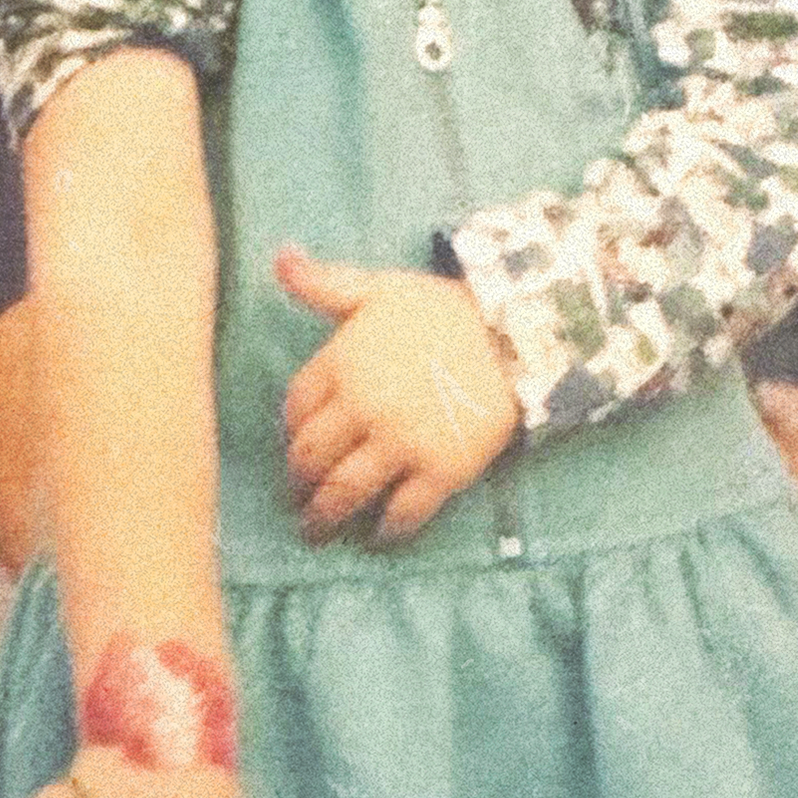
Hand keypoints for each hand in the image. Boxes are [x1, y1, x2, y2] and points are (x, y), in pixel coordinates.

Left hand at [276, 247, 521, 543]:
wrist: (517, 334)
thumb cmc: (443, 309)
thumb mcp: (379, 288)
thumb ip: (324, 283)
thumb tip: (280, 258)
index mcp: (342, 363)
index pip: (296, 408)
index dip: (290, 431)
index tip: (295, 445)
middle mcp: (364, 407)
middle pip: (312, 457)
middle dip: (297, 483)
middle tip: (296, 500)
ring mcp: (402, 442)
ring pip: (346, 491)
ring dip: (325, 517)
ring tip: (317, 532)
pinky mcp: (442, 469)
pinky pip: (404, 512)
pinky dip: (387, 532)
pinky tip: (377, 539)